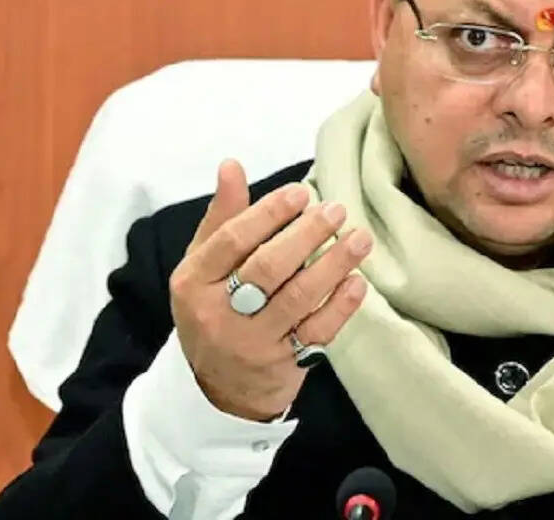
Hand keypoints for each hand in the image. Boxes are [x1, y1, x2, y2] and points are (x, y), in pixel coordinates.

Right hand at [169, 159, 370, 420]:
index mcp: (193, 283)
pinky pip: (317, 332)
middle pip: (266, 267)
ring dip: (333, 265)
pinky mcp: (282, 365)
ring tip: (359, 237)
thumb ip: (221, 217)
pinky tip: (358, 281)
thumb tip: (231, 165)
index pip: (231, 240)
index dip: (268, 213)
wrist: (220, 388)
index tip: (301, 193)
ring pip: (297, 298)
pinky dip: (340, 305)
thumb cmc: (214, 310)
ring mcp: (251, 343)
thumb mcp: (203, 266)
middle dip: (305, 235)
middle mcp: (217, 314)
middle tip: (336, 210)